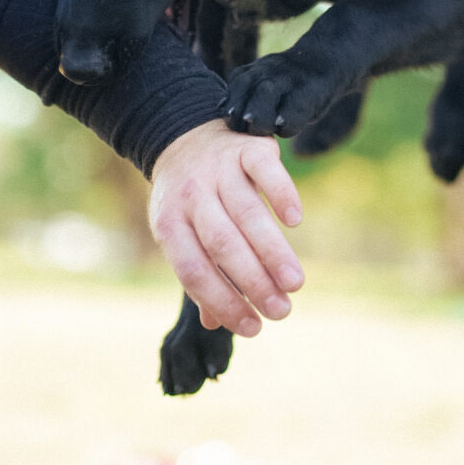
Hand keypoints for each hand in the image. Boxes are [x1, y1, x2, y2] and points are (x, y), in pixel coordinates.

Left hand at [149, 119, 303, 335]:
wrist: (187, 136)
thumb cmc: (191, 201)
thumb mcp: (182, 234)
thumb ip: (200, 274)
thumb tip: (216, 324)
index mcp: (169, 223)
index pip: (194, 270)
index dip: (223, 301)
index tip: (254, 328)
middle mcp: (191, 195)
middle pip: (222, 244)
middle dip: (253, 282)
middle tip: (282, 311)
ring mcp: (219, 169)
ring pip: (247, 213)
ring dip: (273, 251)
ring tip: (295, 283)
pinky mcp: (246, 147)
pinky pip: (264, 170)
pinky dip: (280, 193)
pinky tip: (294, 219)